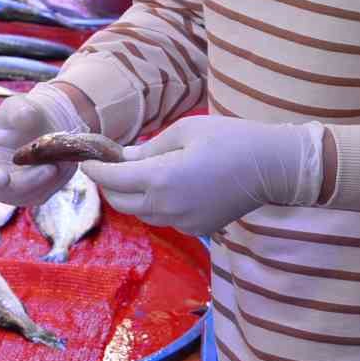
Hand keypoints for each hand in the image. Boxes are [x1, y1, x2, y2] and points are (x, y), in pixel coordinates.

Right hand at [0, 86, 85, 206]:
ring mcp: (10, 191)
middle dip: (28, 181)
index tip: (2, 178)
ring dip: (46, 181)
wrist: (44, 125)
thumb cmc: (24, 113)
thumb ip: (19, 109)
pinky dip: (56, 181)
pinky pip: (43, 194)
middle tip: (51, 168)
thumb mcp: (19, 105)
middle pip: (4, 190)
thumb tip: (25, 117)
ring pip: (26, 195)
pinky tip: (64, 163)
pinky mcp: (31, 195)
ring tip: (62, 161)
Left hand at [81, 116, 322, 236]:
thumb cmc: (230, 139)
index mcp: (160, 179)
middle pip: (121, 201)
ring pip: (142, 213)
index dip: (95, 168)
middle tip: (109, 163)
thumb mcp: (185, 131)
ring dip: (132, 195)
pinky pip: (165, 218)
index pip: (112, 178)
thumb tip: (122, 157)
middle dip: (109, 183)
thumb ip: (149, 148)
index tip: (86, 158)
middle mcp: (166, 207)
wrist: (273, 167)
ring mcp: (183, 222)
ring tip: (135, 172)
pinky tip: (168, 185)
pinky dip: (156, 204)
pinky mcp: (198, 229)